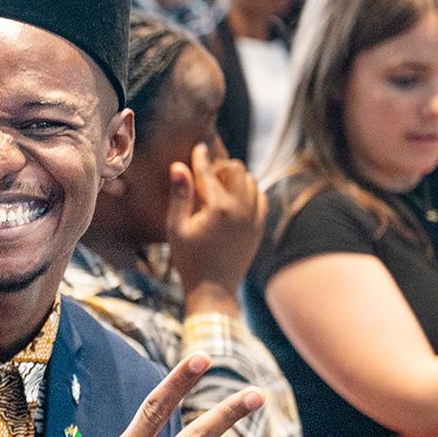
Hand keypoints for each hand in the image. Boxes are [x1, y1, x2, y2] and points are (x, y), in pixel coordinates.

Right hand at [167, 142, 263, 304]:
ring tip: (221, 184)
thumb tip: (179, 166)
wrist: (214, 288)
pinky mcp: (259, 226)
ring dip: (236, 177)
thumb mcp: (176, 228)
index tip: (199, 147)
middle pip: (237, 169)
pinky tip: (237, 198)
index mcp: (218, 206)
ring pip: (251, 181)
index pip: (209, 172)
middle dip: (222, 166)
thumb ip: (180, 196)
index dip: (201, 158)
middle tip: (208, 171)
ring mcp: (253, 216)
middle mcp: (241, 207)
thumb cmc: (189, 260)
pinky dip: (250, 191)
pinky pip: (261, 197)